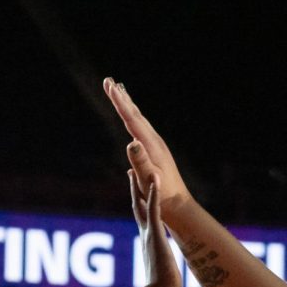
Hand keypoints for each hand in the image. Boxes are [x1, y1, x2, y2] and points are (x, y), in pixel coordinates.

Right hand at [104, 78, 191, 219]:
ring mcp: (155, 146)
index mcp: (150, 144)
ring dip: (128, 106)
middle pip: (135, 114)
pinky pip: (140, 130)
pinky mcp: (154, 153)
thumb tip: (131, 142)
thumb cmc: (162, 196)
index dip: (119, 102)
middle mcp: (154, 141)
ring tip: (119, 92)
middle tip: (108, 80)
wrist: (178, 205)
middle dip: (121, 98)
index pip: (131, 118)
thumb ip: (140, 161)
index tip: (109, 86)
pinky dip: (133, 120)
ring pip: (138, 120)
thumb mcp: (149, 179)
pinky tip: (130, 121)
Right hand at [130, 171, 180, 286]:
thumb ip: (158, 267)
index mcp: (147, 241)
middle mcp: (145, 234)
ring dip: (141, 185)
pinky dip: (153, 193)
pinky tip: (154, 178)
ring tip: (138, 168)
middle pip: (137, 206)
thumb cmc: (161, 286)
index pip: (141, 217)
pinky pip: (154, 208)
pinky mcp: (155, 232)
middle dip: (134, 189)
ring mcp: (149, 232)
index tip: (136, 190)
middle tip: (130, 171)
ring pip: (143, 204)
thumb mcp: (160, 271)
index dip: (138, 202)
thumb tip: (159, 275)